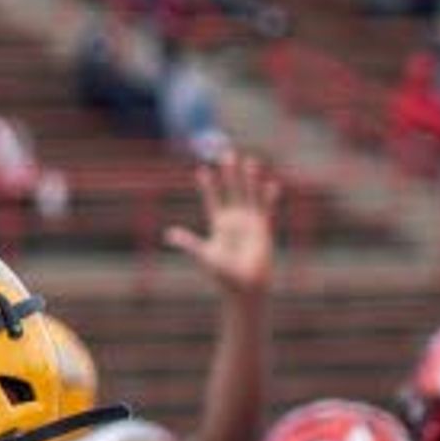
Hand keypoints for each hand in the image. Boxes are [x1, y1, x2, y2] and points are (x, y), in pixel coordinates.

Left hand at [162, 150, 281, 300]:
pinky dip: (268, 197)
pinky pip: (266, 209)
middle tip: (226, 154)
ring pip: (249, 195)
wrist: (245, 287)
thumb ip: (188, 243)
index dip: (208, 185)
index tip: (201, 170)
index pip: (212, 199)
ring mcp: (250, 223)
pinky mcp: (263, 229)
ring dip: (249, 179)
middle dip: (229, 174)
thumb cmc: (223, 275)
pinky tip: (271, 185)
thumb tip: (168, 233)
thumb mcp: (204, 255)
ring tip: (249, 161)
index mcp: (219, 224)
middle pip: (232, 191)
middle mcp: (235, 220)